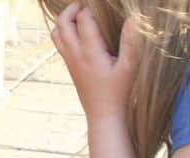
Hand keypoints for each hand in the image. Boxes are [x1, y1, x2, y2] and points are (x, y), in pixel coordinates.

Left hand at [51, 2, 139, 122]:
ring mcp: (70, 60)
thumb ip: (131, 42)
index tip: (104, 5)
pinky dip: (65, 31)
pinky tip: (80, 30)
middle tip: (88, 4)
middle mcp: (75, 54)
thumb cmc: (119, 91)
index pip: (83, 19)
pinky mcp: (70, 66)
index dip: (91, 7)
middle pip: (62, 22)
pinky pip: (60, 43)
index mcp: (89, 52)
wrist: (103, 115)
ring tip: (82, 14)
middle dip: (73, 7)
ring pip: (56, 33)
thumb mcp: (129, 67)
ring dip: (65, 19)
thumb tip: (133, 18)